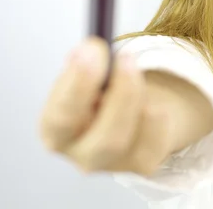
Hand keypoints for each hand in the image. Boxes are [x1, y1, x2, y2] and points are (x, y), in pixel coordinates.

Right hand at [39, 37, 174, 174]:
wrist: (122, 114)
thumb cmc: (96, 91)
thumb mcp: (84, 75)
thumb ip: (84, 64)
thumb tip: (89, 50)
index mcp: (55, 131)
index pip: (61, 116)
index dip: (78, 82)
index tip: (93, 48)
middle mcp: (81, 155)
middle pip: (106, 139)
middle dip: (121, 95)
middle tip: (126, 57)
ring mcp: (114, 165)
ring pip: (137, 133)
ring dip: (137, 91)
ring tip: (131, 67)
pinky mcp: (142, 163)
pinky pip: (157, 132)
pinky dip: (156, 107)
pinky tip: (146, 96)